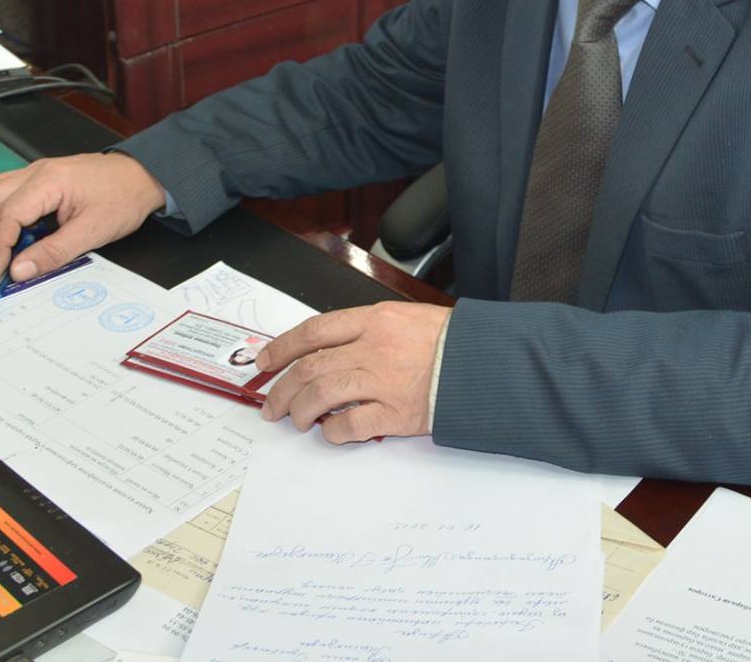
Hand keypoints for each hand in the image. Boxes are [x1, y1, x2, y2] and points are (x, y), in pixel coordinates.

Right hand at [0, 152, 166, 281]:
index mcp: (48, 181)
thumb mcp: (91, 232)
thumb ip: (53, 253)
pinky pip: (5, 192)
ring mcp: (36, 171)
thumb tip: (19, 271)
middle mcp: (36, 171)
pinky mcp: (40, 177)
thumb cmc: (123, 198)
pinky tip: (8, 235)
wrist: (144, 176)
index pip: (6, 215)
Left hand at [257, 302, 449, 442]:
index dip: (281, 347)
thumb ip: (368, 329)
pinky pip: (350, 425)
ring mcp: (383, 382)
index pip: (314, 331)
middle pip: (310, 368)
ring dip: (301, 411)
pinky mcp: (396, 414)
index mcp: (375, 320)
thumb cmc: (451, 340)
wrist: (486, 363)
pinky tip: (332, 432)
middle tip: (272, 405)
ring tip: (296, 421)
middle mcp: (373, 348)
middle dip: (282, 389)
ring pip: (321, 396)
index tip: (264, 362)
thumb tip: (329, 349)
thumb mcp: (406, 317)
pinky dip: (334, 432)